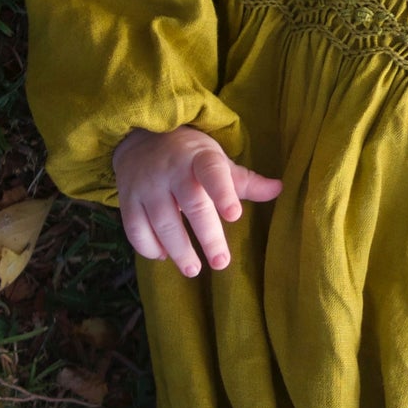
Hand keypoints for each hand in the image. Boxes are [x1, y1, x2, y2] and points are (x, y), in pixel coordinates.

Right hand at [112, 126, 281, 277]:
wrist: (139, 138)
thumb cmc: (189, 155)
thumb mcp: (216, 159)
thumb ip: (243, 181)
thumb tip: (280, 189)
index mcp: (200, 158)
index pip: (213, 173)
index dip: (223, 193)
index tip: (234, 215)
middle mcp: (172, 171)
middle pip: (192, 204)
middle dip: (207, 235)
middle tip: (221, 262)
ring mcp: (147, 186)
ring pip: (163, 221)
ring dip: (179, 249)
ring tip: (193, 269)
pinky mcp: (128, 199)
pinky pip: (135, 228)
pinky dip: (149, 246)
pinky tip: (163, 257)